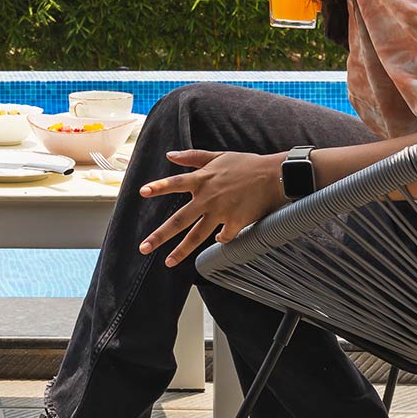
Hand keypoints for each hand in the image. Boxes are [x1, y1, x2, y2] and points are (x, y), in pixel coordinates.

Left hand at [137, 149, 286, 266]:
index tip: (142, 192)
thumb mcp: (217, 156)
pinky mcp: (236, 222)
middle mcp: (208, 198)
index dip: (159, 187)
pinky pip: (223, 237)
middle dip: (160, 235)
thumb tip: (169, 155)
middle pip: (180, 220)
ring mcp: (221, 212)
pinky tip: (218, 241)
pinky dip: (220, 240)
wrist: (274, 175)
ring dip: (181, 251)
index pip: (175, 183)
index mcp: (203, 179)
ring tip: (168, 262)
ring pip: (197, 236)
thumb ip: (192, 157)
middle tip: (144, 247)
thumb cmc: (246, 164)